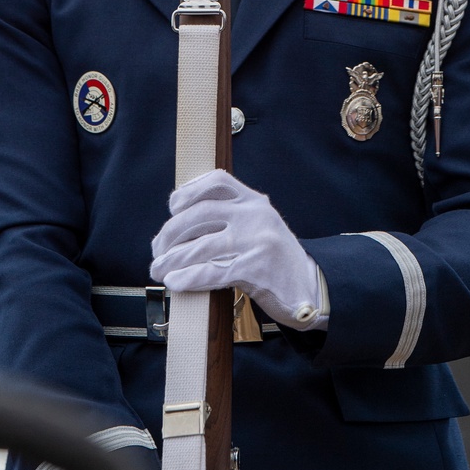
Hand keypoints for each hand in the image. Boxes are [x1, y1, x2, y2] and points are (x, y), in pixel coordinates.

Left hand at [151, 169, 324, 329]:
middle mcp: (255, 215)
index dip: (188, 191)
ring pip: (202, 246)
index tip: (172, 208)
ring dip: (172, 259)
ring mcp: (257, 241)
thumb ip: (229, 220)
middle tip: (157, 250)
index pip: (216, 181)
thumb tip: (174, 230)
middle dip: (170, 233)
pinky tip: (175, 282)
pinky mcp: (256, 269)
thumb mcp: (258, 227)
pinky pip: (213, 271)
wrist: (312, 289)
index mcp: (254, 201)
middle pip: (200, 214)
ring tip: (158, 269)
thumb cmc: (275, 261)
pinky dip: (189, 277)